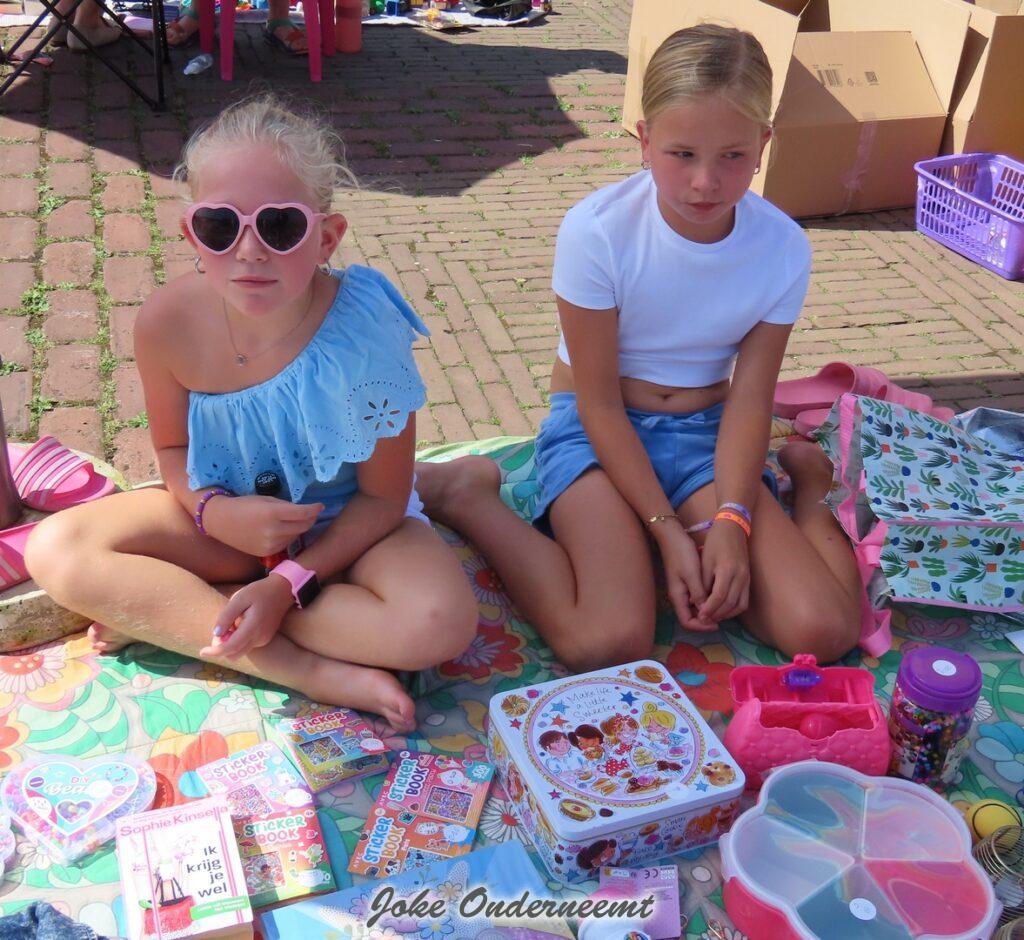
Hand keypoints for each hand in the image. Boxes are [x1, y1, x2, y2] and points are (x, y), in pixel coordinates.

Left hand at [201, 574, 294, 659]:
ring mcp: (263, 640)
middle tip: (219, 630)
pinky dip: (238, 640)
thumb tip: (216, 634)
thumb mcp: (240, 598)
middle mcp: (259, 639)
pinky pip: (246, 645)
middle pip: (234, 654)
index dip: (214, 651)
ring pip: (240, 651)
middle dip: (221, 648)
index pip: (230, 647)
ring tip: (232, 623)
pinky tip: (240, 624)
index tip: (202, 651)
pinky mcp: (265, 638)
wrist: (283, 590)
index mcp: (253, 628)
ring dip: (230, 643)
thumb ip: (226, 616)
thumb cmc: (260, 591)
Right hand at [202, 494, 323, 556]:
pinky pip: (286, 544)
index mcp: (273, 513)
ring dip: (299, 528)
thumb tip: (305, 511)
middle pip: (303, 526)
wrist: (221, 522)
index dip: (314, 509)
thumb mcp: (266, 499)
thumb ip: (286, 506)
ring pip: (296, 536)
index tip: (320, 505)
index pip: (303, 513)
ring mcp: (271, 544)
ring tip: (292, 520)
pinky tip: (281, 530)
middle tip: (311, 512)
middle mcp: (273, 531)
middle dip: (310, 519)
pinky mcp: (268, 553)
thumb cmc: (244, 505)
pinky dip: (288, 536)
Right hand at [652, 521, 714, 630]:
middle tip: (723, 617)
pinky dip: (707, 600)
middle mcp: (680, 597)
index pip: (687, 622)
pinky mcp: (688, 583)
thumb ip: (699, 594)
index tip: (717, 623)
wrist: (673, 537)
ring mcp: (683, 590)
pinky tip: (718, 596)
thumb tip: (707, 612)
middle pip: (692, 618)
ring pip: (696, 609)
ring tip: (722, 608)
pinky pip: (698, 598)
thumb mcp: (692, 574)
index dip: (702, 626)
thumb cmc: (681, 554)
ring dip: (708, 611)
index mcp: (678, 597)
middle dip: (707, 620)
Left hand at [698, 520, 749, 623]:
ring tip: (713, 617)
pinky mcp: (749, 580)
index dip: (709, 609)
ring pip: (739, 605)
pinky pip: (744, 600)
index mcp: (727, 570)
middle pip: (730, 604)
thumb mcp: (705, 561)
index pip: (718, 597)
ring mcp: (747, 579)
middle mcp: (740, 576)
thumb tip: (698, 602)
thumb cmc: (715, 542)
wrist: (733, 529)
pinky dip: (735, 609)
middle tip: (704, 620)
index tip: (700, 616)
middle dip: (716, 614)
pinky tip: (724, 610)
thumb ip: (703, 582)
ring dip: (726, 614)